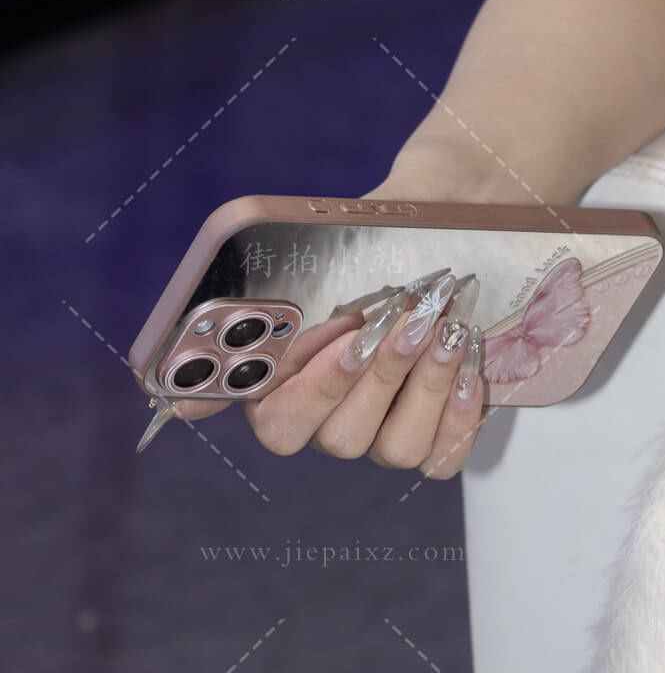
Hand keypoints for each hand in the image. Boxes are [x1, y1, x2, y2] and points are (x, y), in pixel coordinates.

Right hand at [155, 263, 491, 479]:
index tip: (345, 334)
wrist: (448, 216)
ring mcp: (382, 436)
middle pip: (340, 438)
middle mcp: (330, 421)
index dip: (313, 388)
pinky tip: (468, 364)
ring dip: (424, 388)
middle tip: (406, 321)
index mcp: (286, 384)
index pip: (277, 424)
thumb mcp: (325, 250)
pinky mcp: (435, 438)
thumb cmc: (379, 240)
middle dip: (379, 377)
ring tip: (445, 331)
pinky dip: (459, 414)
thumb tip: (188, 373)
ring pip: (395, 449)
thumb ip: (272, 295)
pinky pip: (442, 456)